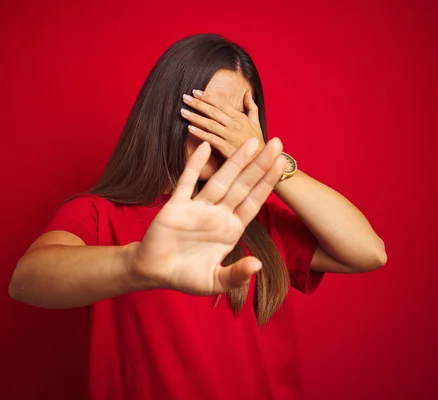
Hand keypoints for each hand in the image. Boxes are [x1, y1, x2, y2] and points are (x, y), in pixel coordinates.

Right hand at [129, 137, 285, 295]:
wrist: (155, 271)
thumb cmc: (186, 276)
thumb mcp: (215, 282)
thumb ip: (236, 275)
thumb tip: (257, 265)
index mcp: (231, 229)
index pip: (254, 202)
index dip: (267, 183)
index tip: (283, 165)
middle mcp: (218, 214)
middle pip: (243, 185)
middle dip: (260, 165)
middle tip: (277, 143)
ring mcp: (198, 208)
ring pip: (220, 180)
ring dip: (235, 161)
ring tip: (252, 141)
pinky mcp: (176, 206)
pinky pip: (186, 182)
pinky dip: (195, 165)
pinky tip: (205, 147)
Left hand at [180, 89, 264, 157]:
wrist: (262, 160)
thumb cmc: (257, 141)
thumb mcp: (256, 122)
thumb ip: (251, 106)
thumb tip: (247, 92)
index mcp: (239, 117)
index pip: (220, 104)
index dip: (207, 97)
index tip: (195, 92)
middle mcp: (234, 125)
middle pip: (213, 111)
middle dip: (198, 104)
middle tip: (184, 97)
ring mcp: (230, 136)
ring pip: (210, 124)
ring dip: (196, 117)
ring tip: (183, 112)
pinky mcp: (227, 149)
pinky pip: (211, 139)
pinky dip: (201, 133)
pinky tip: (190, 129)